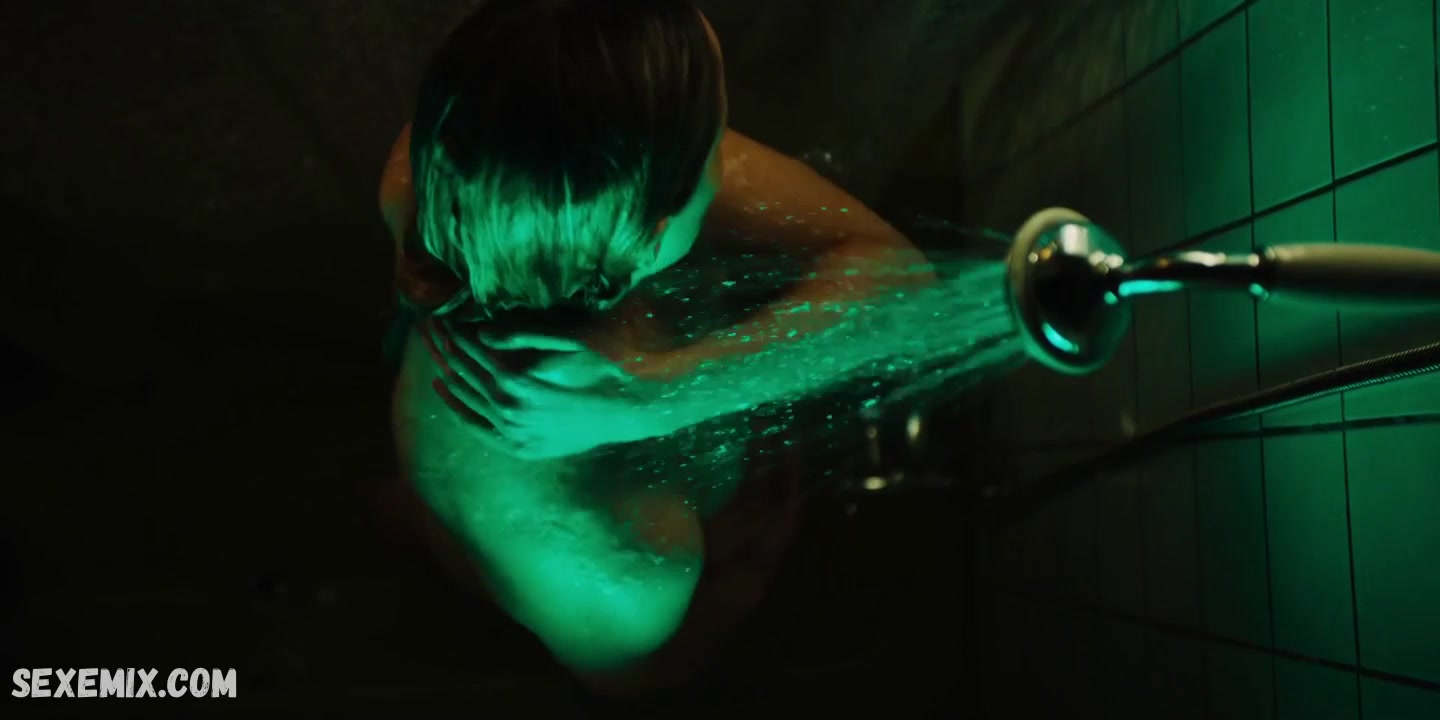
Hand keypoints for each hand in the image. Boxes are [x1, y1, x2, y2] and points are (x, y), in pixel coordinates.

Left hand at [422, 319, 674, 458]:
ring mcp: (510, 430)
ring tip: (431, 350)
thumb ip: (521, 332)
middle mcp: (506, 406)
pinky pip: (476, 427)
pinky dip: (457, 408)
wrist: (625, 411)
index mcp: (516, 376)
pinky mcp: (517, 446)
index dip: (454, 328)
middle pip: (462, 369)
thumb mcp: (566, 339)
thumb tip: (479, 329)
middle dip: (442, 346)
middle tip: (425, 328)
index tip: (440, 314)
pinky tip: (444, 389)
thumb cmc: (599, 368)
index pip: (471, 346)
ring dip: (445, 370)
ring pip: (464, 396)